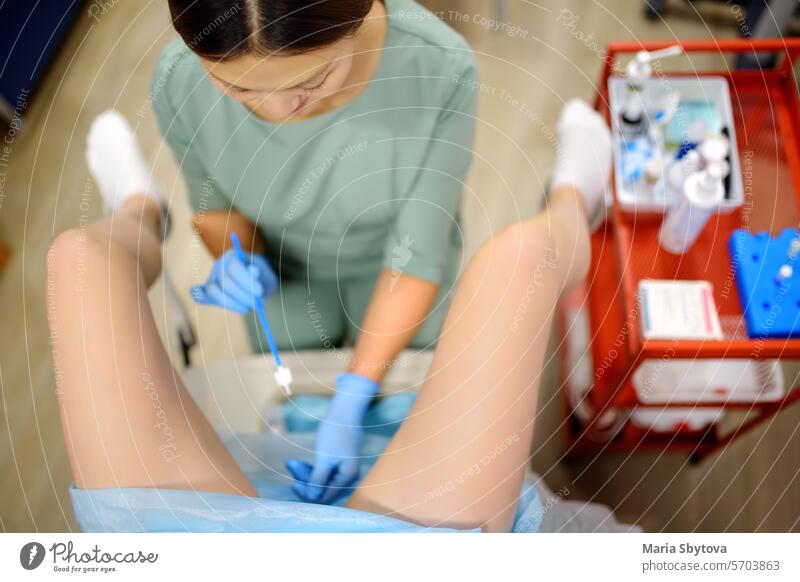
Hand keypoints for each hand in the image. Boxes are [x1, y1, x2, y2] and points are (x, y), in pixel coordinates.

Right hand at [191, 249, 276, 313]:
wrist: (257, 281)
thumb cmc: (262, 276)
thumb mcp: (266, 272)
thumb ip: (260, 272)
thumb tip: (253, 271)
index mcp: (233, 256)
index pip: (234, 268)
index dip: (247, 282)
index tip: (260, 292)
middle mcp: (219, 265)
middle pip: (225, 282)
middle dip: (243, 296)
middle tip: (256, 303)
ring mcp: (212, 278)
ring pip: (213, 292)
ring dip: (232, 304)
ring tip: (247, 308)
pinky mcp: (209, 290)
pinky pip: (200, 295)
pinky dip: (201, 298)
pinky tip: (207, 300)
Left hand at [285, 373, 378, 504]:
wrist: (344, 411)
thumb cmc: (335, 432)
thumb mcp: (324, 458)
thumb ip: (318, 479)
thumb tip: (312, 498)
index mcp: (348, 477)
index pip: (325, 496)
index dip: (308, 493)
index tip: (293, 484)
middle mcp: (349, 477)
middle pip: (323, 490)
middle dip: (306, 481)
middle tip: (292, 467)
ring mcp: (344, 470)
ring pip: (322, 481)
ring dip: (306, 474)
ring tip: (293, 463)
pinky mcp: (339, 463)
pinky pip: (324, 473)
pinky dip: (312, 469)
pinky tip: (300, 463)